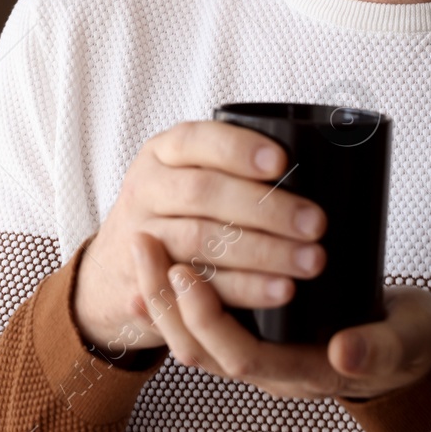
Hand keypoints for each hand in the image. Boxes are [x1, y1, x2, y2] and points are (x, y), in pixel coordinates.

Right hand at [72, 121, 327, 355]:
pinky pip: (199, 286)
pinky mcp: (149, 282)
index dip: (239, 149)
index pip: (197, 140)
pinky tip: (281, 291)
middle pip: (204, 192)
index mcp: (163, 152)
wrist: (115, 269)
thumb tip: (315, 164)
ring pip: (202, 239)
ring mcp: (143, 236)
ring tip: (310, 262)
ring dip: (262, 252)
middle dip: (265, 207)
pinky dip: (245, 289)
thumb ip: (229, 170)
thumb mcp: (185, 175)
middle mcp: (147, 188)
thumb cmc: (174, 212)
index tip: (281, 162)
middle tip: (316, 223)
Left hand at [128, 231, 430, 400]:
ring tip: (142, 248)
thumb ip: (377, 348)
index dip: (207, 318)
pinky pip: (203, 323)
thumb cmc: (408, 341)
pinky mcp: (257, 332)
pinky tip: (157, 267)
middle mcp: (270, 371)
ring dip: (160, 295)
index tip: (185, 273)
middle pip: (200, 350)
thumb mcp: (404, 342)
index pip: (239, 356)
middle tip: (143, 245)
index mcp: (302, 373)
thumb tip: (344, 352)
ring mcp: (260, 353)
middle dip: (164, 302)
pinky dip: (174, 298)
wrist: (411, 350)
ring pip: (192, 339)